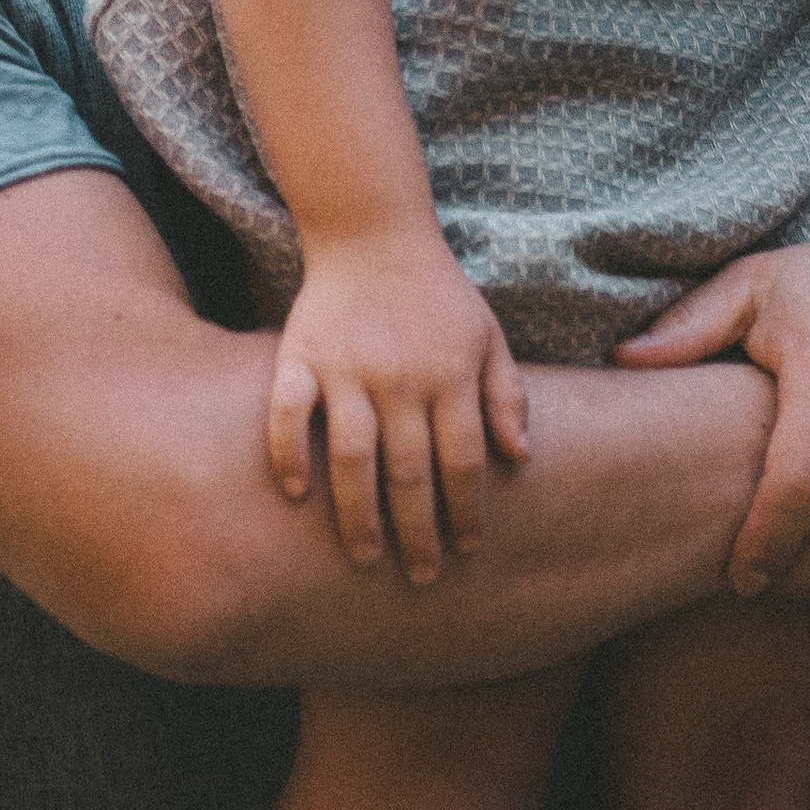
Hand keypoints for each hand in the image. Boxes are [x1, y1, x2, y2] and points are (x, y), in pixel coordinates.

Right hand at [268, 229, 531, 585]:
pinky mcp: (301, 355)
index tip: (469, 550)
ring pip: (353, 454)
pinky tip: (295, 494)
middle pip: (411, 470)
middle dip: (417, 531)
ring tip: (365, 557)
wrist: (375, 232)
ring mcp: (347, 366)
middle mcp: (401, 375)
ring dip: (358, 513)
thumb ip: (508, 394)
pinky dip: (288, 453)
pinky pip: (288, 412)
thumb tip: (521, 458)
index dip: (467, 510)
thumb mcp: (487, 335)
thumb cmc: (438, 294)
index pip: (464, 459)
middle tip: (421, 578)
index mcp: (450, 372)